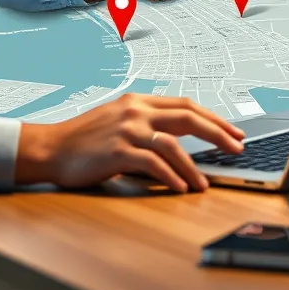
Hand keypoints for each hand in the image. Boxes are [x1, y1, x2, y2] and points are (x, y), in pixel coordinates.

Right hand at [15, 94, 244, 191]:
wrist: (51, 148)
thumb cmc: (84, 139)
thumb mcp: (117, 120)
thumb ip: (146, 123)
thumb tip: (178, 139)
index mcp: (138, 101)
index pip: (185, 105)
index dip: (213, 118)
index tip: (233, 131)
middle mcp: (135, 111)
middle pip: (187, 117)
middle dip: (217, 133)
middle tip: (237, 147)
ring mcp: (127, 130)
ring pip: (173, 144)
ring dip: (193, 166)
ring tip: (204, 184)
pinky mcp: (117, 151)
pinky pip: (153, 164)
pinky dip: (170, 177)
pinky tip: (180, 188)